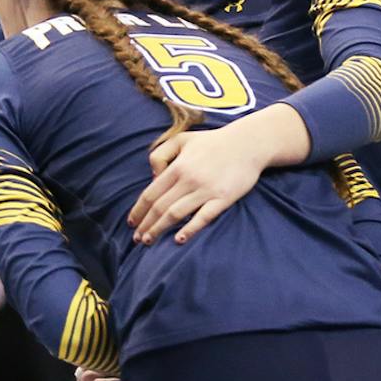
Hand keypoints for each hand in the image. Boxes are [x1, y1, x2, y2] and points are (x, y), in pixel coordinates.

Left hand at [128, 125, 265, 244]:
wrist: (248, 143)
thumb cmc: (212, 142)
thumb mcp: (180, 139)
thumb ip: (160, 154)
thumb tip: (153, 178)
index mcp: (177, 167)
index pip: (150, 194)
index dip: (138, 211)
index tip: (131, 223)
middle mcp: (188, 180)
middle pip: (160, 207)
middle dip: (146, 225)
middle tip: (138, 240)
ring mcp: (206, 190)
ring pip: (176, 214)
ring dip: (160, 229)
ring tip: (150, 241)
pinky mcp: (223, 199)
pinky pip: (203, 217)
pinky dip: (189, 229)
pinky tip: (179, 239)